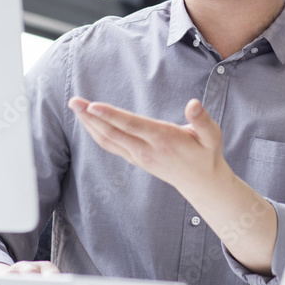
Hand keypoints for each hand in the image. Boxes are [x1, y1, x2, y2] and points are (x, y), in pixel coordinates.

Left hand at [67, 96, 228, 198]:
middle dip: (90, 117)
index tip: (92, 105)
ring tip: (75, 107)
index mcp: (163, 139)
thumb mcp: (212, 136)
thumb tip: (194, 103)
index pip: (131, 126)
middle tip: (72, 101)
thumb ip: (202, 120)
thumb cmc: (206, 154)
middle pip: (112, 133)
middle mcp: (146, 150)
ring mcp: (139, 156)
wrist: (201, 183)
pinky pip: (111, 145)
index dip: (110, 115)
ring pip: (108, 140)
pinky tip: (89, 122)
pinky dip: (96, 133)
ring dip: (89, 124)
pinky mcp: (136, 159)